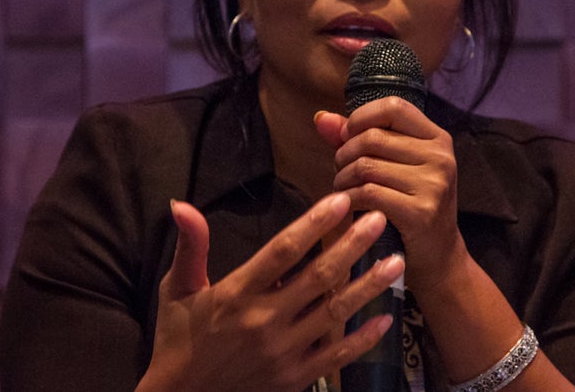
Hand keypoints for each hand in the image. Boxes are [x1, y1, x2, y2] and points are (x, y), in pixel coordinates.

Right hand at [137, 193, 405, 391]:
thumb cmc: (179, 339)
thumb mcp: (177, 289)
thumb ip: (190, 246)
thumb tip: (182, 204)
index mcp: (237, 293)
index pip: (283, 251)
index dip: (313, 224)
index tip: (340, 200)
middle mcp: (264, 320)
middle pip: (318, 277)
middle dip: (352, 246)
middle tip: (380, 220)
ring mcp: (283, 352)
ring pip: (335, 313)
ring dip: (369, 286)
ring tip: (397, 262)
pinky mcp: (295, 378)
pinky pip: (336, 355)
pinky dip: (363, 338)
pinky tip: (387, 317)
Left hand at [315, 97, 466, 293]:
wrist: (437, 257)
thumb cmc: (410, 205)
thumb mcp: (394, 166)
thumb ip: (358, 138)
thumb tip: (321, 118)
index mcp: (437, 138)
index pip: (393, 107)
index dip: (361, 118)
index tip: (347, 138)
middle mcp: (441, 157)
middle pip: (373, 138)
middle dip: (345, 154)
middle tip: (341, 172)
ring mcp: (434, 184)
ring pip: (366, 166)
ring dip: (343, 178)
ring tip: (344, 189)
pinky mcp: (421, 211)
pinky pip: (368, 193)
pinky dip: (349, 198)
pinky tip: (349, 206)